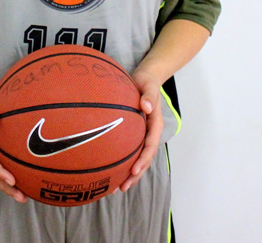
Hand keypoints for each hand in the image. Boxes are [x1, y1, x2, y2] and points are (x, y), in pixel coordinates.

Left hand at [119, 69, 163, 190]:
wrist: (146, 78)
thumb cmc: (147, 82)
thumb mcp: (149, 85)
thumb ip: (149, 96)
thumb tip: (146, 107)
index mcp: (154, 124)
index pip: (150, 146)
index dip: (143, 160)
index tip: (134, 170)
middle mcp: (149, 132)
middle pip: (144, 158)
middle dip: (135, 174)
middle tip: (122, 187)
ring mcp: (142, 134)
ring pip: (137, 157)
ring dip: (129, 173)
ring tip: (117, 187)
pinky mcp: (134, 132)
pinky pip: (129, 149)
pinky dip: (122, 161)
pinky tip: (110, 169)